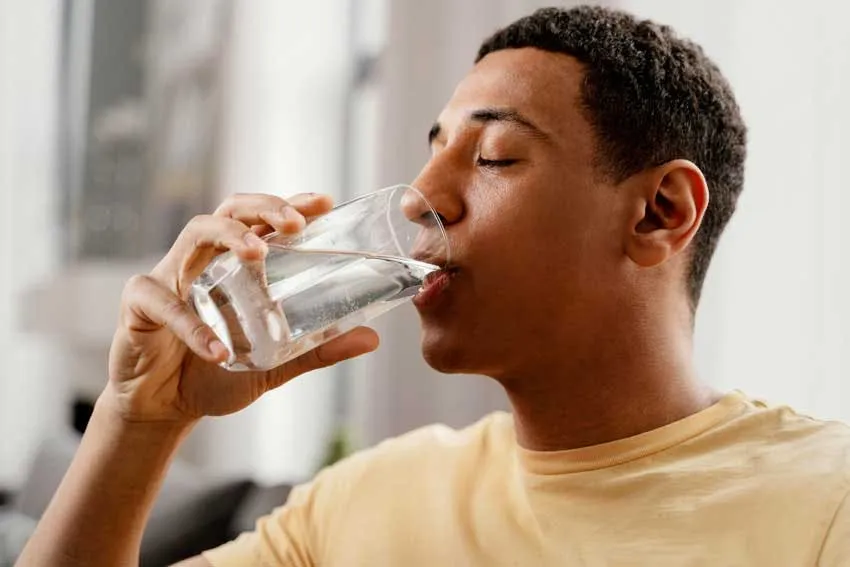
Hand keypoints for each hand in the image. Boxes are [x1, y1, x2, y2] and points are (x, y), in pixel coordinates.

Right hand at [105, 193, 378, 422]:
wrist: (163, 408)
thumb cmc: (216, 373)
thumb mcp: (274, 362)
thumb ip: (316, 349)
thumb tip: (371, 339)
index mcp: (234, 264)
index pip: (263, 221)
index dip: (290, 205)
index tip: (324, 202)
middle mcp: (204, 259)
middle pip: (231, 211)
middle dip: (264, 208)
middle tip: (294, 224)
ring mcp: (170, 275)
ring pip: (196, 233)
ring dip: (229, 237)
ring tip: (258, 255)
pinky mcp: (140, 304)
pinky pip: (164, 303)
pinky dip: (192, 326)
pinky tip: (218, 350)